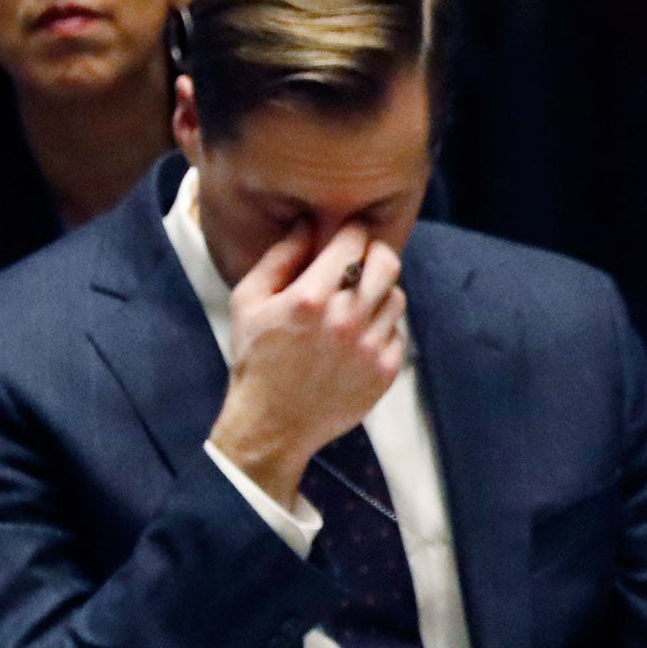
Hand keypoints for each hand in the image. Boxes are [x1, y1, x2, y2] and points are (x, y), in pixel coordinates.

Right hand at [208, 224, 406, 508]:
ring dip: (380, 292)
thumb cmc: (255, 358)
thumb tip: (307, 224)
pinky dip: (382, 328)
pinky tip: (358, 336)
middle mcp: (345, 321)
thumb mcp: (249, 302)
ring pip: (397, 297)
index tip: (348, 235)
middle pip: (387, 263)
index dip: (352, 232)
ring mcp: (370, 348)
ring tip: (356, 302)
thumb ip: (280, 258)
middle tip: (362, 261)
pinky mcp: (385, 371)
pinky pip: (398, 332)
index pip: (352, 243)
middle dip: (375, 254)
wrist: (273, 424)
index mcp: (310, 299)